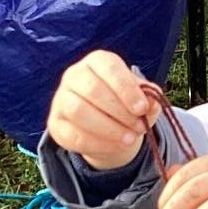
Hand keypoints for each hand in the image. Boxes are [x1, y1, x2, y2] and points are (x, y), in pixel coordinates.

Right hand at [46, 50, 152, 170]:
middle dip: (119, 112)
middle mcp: (75, 75)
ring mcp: (61, 99)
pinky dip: (98, 144)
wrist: (108, 127)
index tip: (142, 108)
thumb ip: (150, 98)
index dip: (126, 89)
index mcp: (98, 62)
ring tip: (129, 139)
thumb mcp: (143, 99)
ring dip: (108, 128)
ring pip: (78, 111)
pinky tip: (115, 146)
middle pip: (92, 89)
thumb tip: (152, 104)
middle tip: (138, 127)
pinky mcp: (56, 124)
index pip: (109, 67)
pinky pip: (73, 134)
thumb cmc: (126, 105)